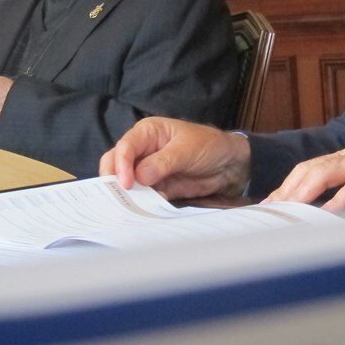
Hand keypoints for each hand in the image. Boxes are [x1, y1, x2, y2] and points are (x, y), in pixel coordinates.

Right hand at [99, 117, 250, 199]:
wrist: (230, 165)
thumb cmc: (209, 146)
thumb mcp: (186, 150)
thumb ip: (162, 162)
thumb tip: (139, 177)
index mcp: (147, 133)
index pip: (125, 147)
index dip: (121, 164)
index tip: (126, 182)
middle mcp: (143, 151)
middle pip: (116, 164)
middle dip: (114, 180)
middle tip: (119, 196)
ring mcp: (148, 171)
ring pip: (126, 184)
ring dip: (126, 195)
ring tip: (128, 208)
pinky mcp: (157, 188)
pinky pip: (142, 197)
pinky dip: (141, 205)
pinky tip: (143, 212)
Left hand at [267, 104, 344, 210]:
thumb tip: (341, 217)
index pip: (307, 173)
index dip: (286, 189)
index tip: (267, 208)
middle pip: (306, 170)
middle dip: (284, 192)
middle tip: (264, 213)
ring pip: (323, 172)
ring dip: (301, 193)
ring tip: (284, 212)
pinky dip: (342, 197)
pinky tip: (328, 212)